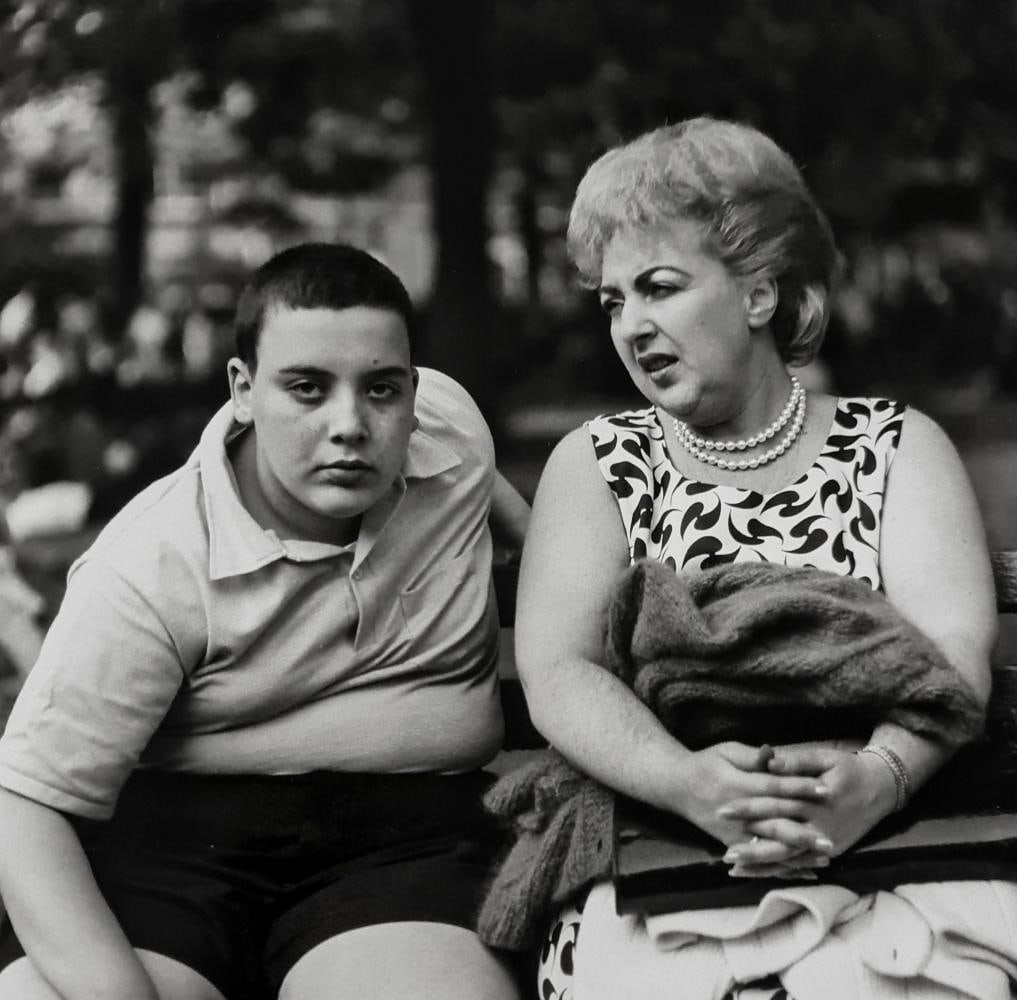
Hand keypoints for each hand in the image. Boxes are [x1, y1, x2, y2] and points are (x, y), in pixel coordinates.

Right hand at [680, 742, 830, 852]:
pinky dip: (782, 867)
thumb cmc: (707, 763)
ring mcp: (733, 833)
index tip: (826, 791)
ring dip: (797, 855)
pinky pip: (760, 860)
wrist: (677, 786)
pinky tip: (806, 872)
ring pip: (769, 847)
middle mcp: (737, 813)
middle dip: (803, 834)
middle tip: (830, 841)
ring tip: (824, 859)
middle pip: (774, 824)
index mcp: (738, 785)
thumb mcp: (726, 751)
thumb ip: (751, 756)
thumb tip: (774, 755)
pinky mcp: (732, 844)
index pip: (774, 788)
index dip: (800, 788)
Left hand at [721, 746, 897, 866]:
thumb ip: (796, 761)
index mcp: (815, 798)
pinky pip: (801, 863)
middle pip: (780, 836)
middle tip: (725, 852)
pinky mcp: (831, 852)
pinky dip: (780, 869)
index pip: (775, 802)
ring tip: (734, 869)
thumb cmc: (848, 769)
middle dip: (751, 845)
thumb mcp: (825, 758)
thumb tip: (769, 762)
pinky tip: (760, 873)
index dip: (749, 807)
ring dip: (762, 864)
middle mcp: (820, 824)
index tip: (723, 809)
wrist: (882, 790)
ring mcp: (826, 842)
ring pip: (790, 856)